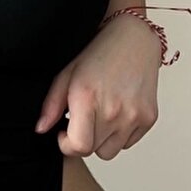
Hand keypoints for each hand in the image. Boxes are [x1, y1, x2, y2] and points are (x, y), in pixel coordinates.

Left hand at [34, 16, 160, 160]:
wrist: (134, 39)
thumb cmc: (100, 53)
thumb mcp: (67, 74)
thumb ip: (51, 105)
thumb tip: (41, 129)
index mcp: (88, 99)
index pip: (78, 147)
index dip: (67, 145)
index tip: (65, 134)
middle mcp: (113, 110)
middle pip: (93, 150)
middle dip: (84, 139)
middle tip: (84, 118)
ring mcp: (134, 116)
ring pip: (111, 151)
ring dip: (103, 140)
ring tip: (101, 115)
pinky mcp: (149, 118)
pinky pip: (129, 143)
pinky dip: (121, 134)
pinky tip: (117, 112)